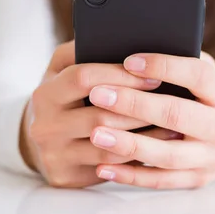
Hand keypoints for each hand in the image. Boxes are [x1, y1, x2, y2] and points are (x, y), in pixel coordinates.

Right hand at [20, 42, 181, 187]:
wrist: (40, 142)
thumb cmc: (64, 97)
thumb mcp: (63, 70)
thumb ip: (85, 50)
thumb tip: (125, 36)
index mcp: (44, 93)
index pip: (84, 78)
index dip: (121, 76)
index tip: (153, 75)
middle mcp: (44, 125)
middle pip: (99, 115)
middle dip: (140, 108)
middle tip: (173, 102)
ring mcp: (53, 154)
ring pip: (107, 144)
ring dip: (144, 135)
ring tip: (174, 126)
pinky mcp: (65, 177)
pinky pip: (108, 168)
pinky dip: (136, 157)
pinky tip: (158, 148)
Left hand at [89, 52, 214, 188]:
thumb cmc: (204, 99)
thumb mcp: (203, 77)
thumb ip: (178, 64)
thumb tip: (130, 52)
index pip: (198, 76)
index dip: (164, 67)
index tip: (129, 61)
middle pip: (178, 115)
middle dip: (135, 105)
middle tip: (98, 95)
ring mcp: (211, 158)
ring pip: (167, 154)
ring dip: (128, 144)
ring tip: (96, 133)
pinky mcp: (196, 180)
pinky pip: (160, 181)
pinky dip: (130, 175)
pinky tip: (102, 166)